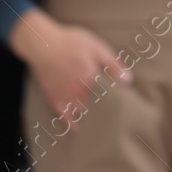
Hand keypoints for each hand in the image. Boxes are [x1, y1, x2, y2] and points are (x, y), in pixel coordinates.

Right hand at [10, 8, 130, 124]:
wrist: (43, 45)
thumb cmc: (71, 43)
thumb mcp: (97, 48)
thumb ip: (113, 65)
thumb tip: (129, 80)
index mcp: (93, 80)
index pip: (110, 98)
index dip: (118, 102)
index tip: (126, 107)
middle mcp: (80, 92)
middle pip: (97, 108)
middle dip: (105, 112)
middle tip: (114, 118)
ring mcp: (66, 98)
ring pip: (82, 114)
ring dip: (91, 119)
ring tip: (99, 125)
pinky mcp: (54, 99)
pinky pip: (65, 117)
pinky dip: (72, 124)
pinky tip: (77, 128)